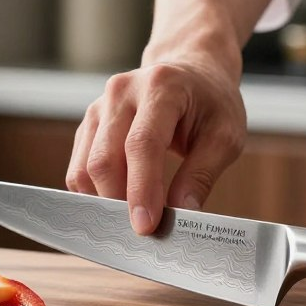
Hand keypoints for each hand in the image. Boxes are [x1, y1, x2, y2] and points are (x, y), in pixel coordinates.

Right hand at [66, 55, 245, 234]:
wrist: (192, 72)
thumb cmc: (212, 104)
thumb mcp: (225, 136)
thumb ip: (201, 176)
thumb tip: (181, 215)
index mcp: (161, 87)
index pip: (142, 144)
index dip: (141, 189)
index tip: (146, 225)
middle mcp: (122, 91)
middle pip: (105, 158)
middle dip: (119, 203)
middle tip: (144, 232)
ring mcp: (99, 106)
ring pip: (85, 167)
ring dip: (104, 201)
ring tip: (133, 218)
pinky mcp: (89, 123)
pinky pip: (80, 167)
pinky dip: (95, 193)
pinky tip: (120, 203)